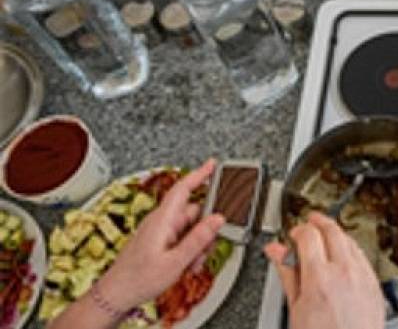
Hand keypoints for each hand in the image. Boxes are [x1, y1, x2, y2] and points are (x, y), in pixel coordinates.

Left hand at [99, 159, 224, 309]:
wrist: (116, 296)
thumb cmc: (137, 280)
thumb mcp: (175, 262)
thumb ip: (198, 239)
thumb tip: (217, 219)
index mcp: (162, 221)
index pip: (183, 189)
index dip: (199, 174)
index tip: (213, 165)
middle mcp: (160, 222)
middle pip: (193, 213)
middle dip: (205, 230)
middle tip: (204, 250)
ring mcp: (159, 232)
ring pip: (190, 229)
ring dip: (197, 245)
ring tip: (190, 264)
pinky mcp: (158, 242)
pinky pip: (181, 239)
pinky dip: (188, 250)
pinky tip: (185, 265)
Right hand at [264, 212, 384, 328]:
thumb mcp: (295, 309)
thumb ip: (287, 274)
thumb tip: (276, 252)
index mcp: (320, 277)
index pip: (309, 235)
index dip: (298, 230)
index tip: (293, 234)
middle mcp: (345, 272)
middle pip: (333, 231)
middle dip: (318, 222)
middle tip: (309, 223)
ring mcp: (363, 277)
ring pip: (350, 241)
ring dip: (336, 234)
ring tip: (324, 239)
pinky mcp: (375, 284)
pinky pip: (363, 257)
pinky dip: (351, 250)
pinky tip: (344, 256)